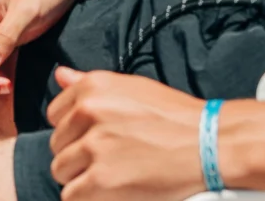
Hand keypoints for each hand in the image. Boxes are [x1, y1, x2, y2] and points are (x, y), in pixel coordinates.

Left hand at [44, 68, 210, 200]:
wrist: (208, 144)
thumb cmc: (175, 117)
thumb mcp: (132, 87)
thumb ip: (90, 83)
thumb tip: (61, 76)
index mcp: (94, 87)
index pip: (55, 115)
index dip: (73, 131)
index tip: (92, 139)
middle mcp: (89, 112)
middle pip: (57, 145)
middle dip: (77, 156)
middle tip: (107, 161)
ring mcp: (94, 147)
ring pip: (61, 171)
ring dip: (81, 179)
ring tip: (111, 176)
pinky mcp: (102, 180)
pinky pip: (72, 196)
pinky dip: (87, 198)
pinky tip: (110, 192)